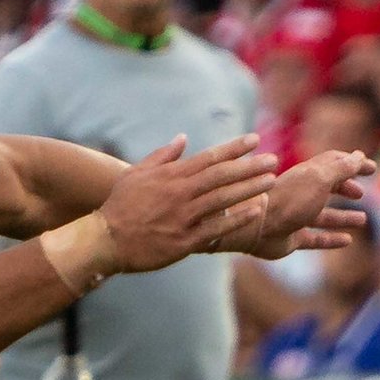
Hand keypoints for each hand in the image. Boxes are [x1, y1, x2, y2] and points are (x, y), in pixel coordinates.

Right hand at [97, 134, 277, 271]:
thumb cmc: (120, 205)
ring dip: (249, 189)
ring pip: (223, 199)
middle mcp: (180, 194)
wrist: (106, 240)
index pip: (209, 158)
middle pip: (221, 176)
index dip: (234, 148)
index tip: (255, 140)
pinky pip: (217, 228)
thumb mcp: (136, 174)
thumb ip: (162, 155)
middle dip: (249, 166)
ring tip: (271, 180)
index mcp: (170, 176)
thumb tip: (183, 138)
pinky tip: (256, 211)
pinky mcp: (185, 240)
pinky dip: (237, 219)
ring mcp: (183, 217)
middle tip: (273, 160)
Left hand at [245, 149, 375, 257]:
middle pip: (326, 188)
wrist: (257, 226)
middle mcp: (301, 193)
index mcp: (308, 174)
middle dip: (345, 188)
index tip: (372, 167)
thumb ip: (341, 168)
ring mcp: (295, 217)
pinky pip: (316, 238)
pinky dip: (332, 239)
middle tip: (361, 194)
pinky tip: (347, 241)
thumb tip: (359, 156)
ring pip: (323, 215)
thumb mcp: (321, 179)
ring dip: (343, 216)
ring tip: (362, 219)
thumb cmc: (290, 199)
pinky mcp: (292, 238)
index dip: (353, 163)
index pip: (333, 163)